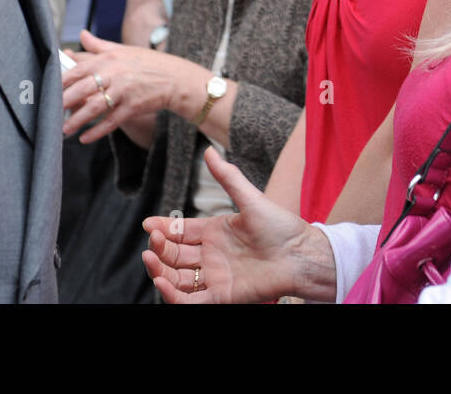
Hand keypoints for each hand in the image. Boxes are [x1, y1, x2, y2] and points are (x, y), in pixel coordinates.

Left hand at [61, 29, 187, 141]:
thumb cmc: (147, 63)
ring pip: (94, 107)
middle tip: (49, 112)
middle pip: (82, 89)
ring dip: (77, 120)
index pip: (78, 70)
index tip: (47, 90)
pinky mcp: (132, 107)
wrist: (175, 78)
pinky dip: (97, 131)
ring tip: (64, 130)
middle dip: (64, 102)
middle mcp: (115, 73)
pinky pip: (111, 121)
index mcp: (109, 58)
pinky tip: (85, 138)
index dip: (60, 81)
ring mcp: (124, 91)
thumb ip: (99, 45)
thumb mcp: (123, 50)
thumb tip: (81, 35)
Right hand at [142, 148, 333, 303]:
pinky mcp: (221, 297)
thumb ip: (228, 177)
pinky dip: (171, 294)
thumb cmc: (281, 226)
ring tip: (150, 258)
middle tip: (152, 241)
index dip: (163, 228)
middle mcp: (211, 255)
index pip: (180, 231)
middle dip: (159, 248)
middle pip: (174, 255)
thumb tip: (209, 150)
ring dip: (159, 270)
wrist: (301, 254)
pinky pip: (190, 301)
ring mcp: (215, 277)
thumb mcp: (250, 198)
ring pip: (176, 278)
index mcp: (215, 232)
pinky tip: (161, 281)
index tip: (148, 223)